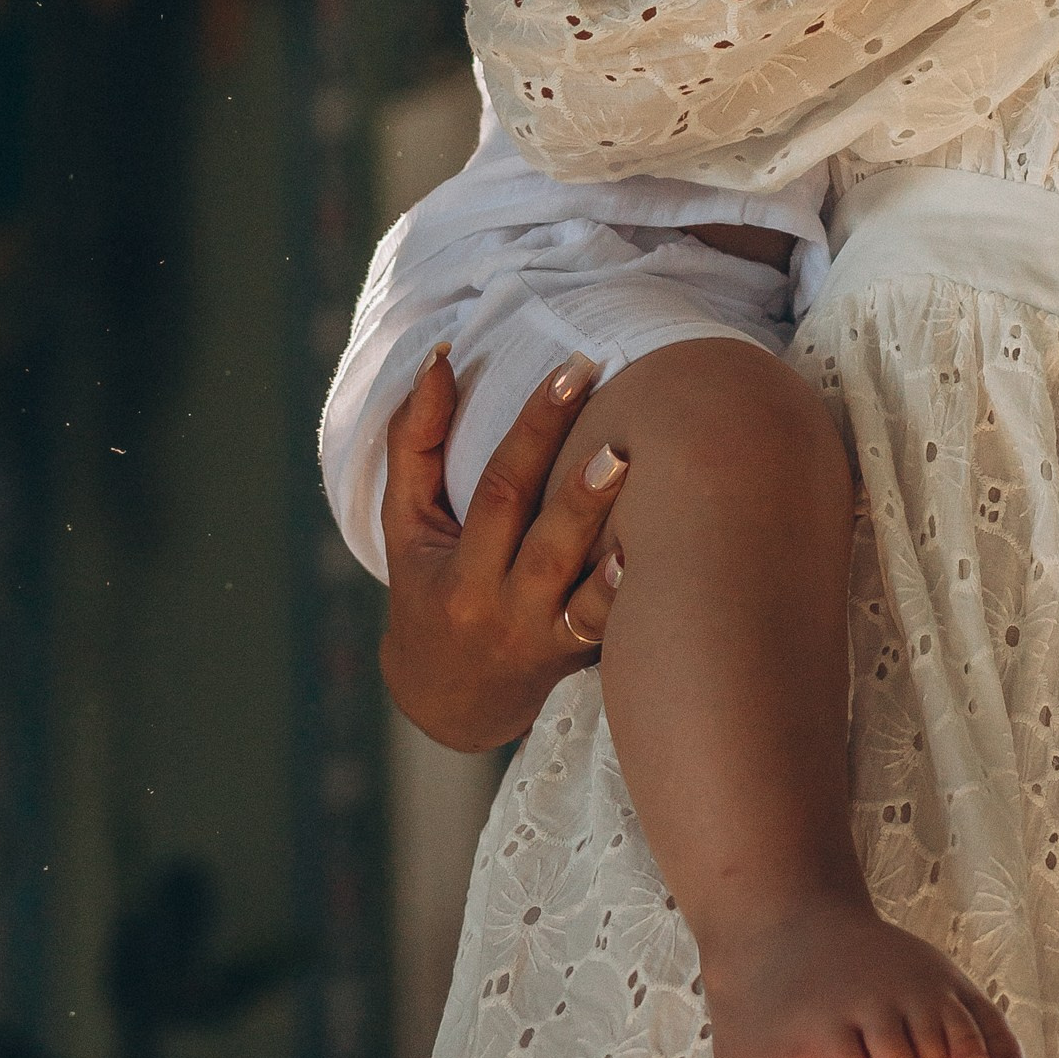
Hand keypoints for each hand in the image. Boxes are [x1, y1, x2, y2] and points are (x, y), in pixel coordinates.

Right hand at [380, 346, 627, 752]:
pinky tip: (653, 560)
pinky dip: (627, 599)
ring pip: (584, 595)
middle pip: (544, 544)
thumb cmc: (427, 585)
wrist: (448, 698)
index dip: (534, 428)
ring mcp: (545, 640)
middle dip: (580, 489)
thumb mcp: (405, 523)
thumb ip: (416, 441)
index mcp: (459, 571)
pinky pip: (608, 632)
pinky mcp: (580, 658)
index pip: (499, 491)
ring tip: (642, 488)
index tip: (573, 370)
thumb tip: (441, 359)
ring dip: (615, 543)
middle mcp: (502, 609)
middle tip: (619, 435)